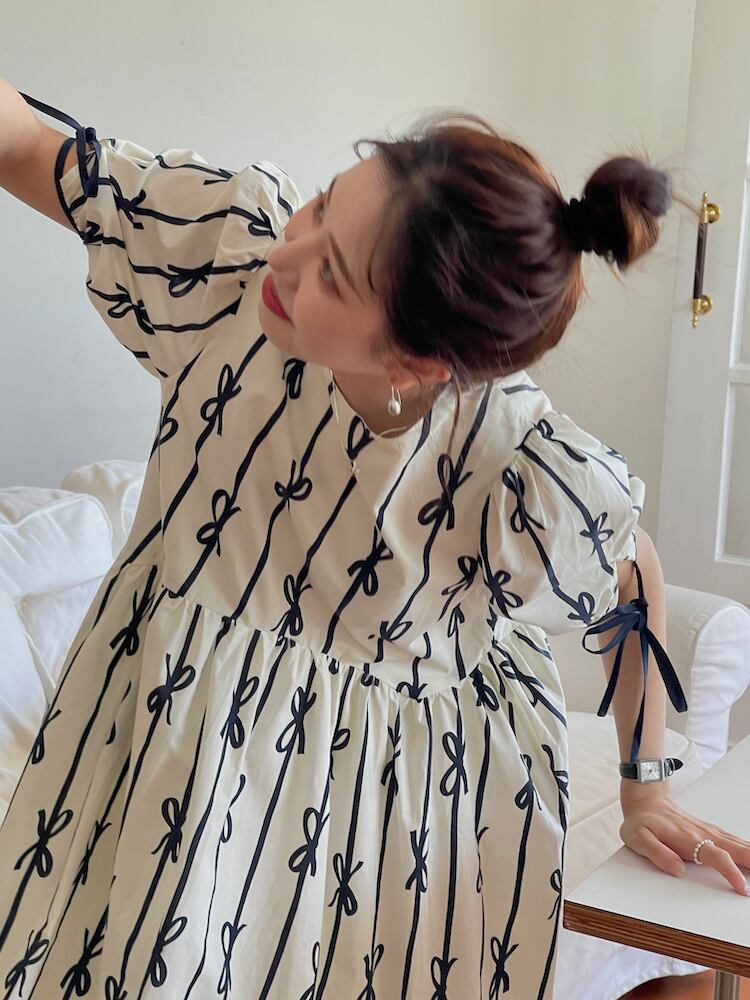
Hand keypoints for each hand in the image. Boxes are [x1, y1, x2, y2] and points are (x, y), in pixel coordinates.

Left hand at [619, 784, 749, 895]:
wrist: (646, 800)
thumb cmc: (642, 820)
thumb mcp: (638, 838)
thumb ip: (657, 854)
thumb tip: (677, 870)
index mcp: (688, 839)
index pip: (717, 857)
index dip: (732, 873)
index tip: (742, 888)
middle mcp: (704, 834)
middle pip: (737, 850)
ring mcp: (710, 831)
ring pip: (740, 844)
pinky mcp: (711, 831)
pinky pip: (736, 840)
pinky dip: (748, 849)